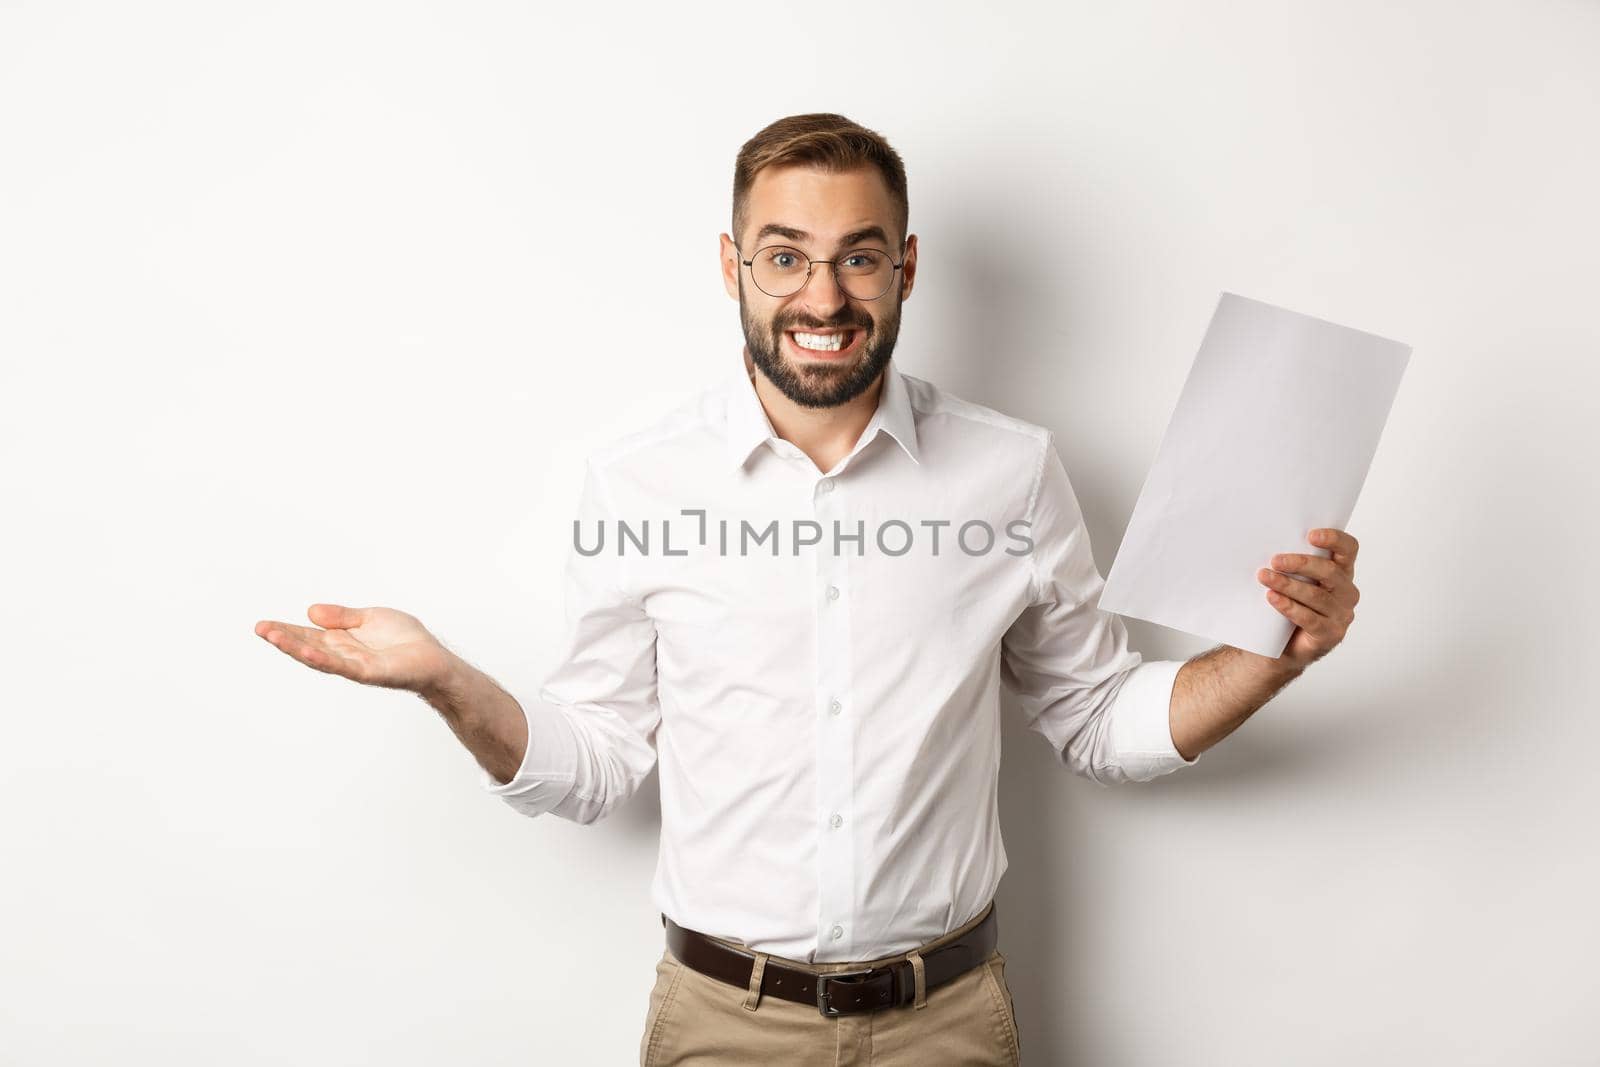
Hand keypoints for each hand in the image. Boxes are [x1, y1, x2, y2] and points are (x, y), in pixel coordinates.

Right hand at [254, 604, 452, 692]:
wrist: (434, 659)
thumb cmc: (406, 640)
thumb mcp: (370, 617)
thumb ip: (342, 616)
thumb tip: (310, 612)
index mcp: (342, 640)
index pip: (308, 635)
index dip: (287, 631)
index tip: (263, 624)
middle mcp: (344, 655)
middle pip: (307, 646)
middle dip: (284, 639)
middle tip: (260, 628)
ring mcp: (354, 666)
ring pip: (319, 657)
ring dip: (295, 648)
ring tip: (273, 636)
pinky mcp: (369, 673)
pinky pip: (342, 666)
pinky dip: (324, 659)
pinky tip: (306, 650)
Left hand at [1253, 528, 1360, 671]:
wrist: (1284, 646)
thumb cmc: (1290, 604)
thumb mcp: (1294, 579)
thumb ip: (1292, 563)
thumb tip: (1264, 542)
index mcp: (1342, 572)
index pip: (1348, 549)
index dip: (1334, 539)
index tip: (1311, 535)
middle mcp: (1346, 592)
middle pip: (1330, 572)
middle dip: (1301, 563)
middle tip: (1275, 560)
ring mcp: (1341, 615)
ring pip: (1316, 595)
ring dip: (1288, 585)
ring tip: (1265, 577)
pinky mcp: (1330, 634)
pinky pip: (1310, 618)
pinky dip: (1289, 607)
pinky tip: (1273, 598)